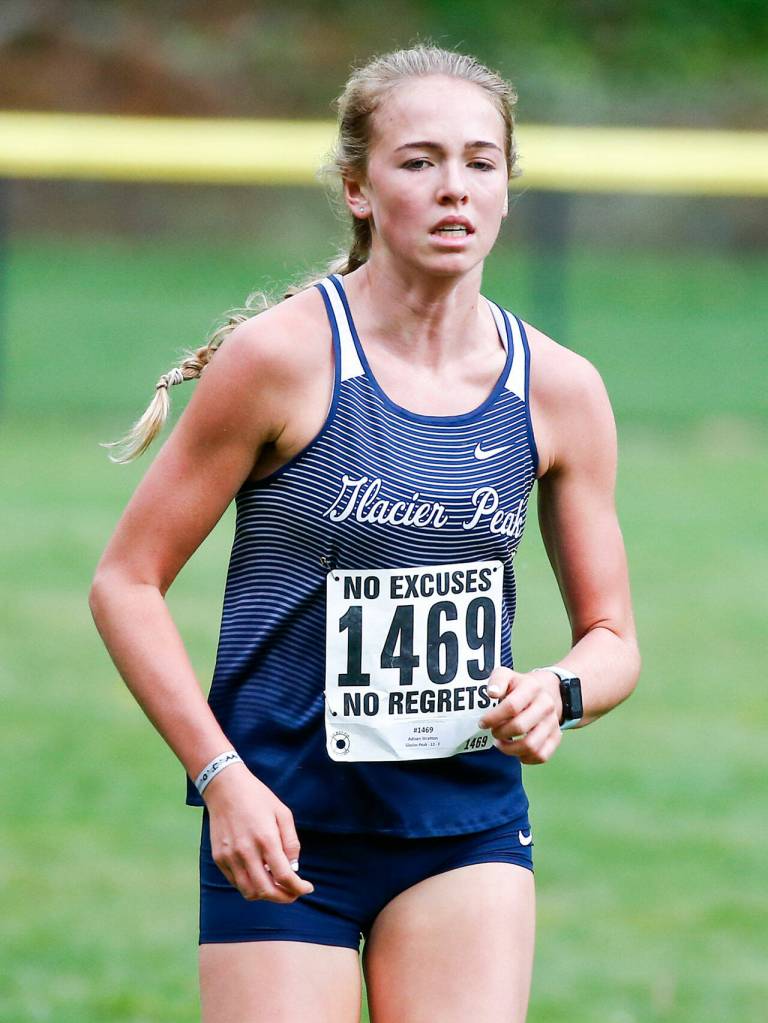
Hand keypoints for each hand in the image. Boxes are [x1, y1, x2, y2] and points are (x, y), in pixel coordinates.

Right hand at [203, 763, 314, 903]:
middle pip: (266, 891)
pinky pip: (236, 882)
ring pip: (249, 892)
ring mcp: (230, 857)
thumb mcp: (283, 813)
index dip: (298, 888)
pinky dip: (250, 886)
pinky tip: (260, 876)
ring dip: (266, 895)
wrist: (225, 787)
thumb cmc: (258, 798)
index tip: (307, 888)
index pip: (284, 877)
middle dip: (284, 898)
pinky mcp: (219, 858)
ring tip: (277, 887)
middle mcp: (246, 852)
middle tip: (294, 893)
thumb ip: (291, 842)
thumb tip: (293, 868)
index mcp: (266, 839)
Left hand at [477, 668, 562, 763]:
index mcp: (532, 687)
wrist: (547, 691)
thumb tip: (492, 693)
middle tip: (493, 732)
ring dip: (510, 749)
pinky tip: (515, 752)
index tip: (483, 723)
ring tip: (501, 743)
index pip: (511, 706)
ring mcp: (553, 722)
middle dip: (500, 733)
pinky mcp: (556, 736)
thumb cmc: (519, 686)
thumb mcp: (506, 675)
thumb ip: (497, 681)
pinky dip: (525, 758)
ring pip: (531, 746)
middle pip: (520, 727)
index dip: (493, 718)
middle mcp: (546, 704)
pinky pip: (541, 755)